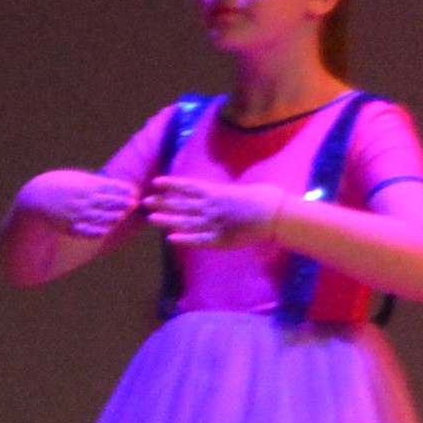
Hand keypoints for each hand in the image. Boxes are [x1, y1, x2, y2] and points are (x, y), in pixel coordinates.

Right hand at [34, 171, 141, 238]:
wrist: (34, 199)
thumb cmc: (59, 185)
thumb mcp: (76, 179)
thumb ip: (95, 183)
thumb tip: (117, 185)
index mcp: (83, 187)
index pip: (107, 188)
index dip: (120, 190)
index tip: (132, 191)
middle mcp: (81, 201)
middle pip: (105, 202)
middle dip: (120, 203)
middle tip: (134, 203)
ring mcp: (75, 215)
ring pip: (98, 218)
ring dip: (112, 217)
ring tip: (121, 216)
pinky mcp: (70, 228)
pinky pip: (85, 232)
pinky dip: (95, 232)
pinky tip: (105, 232)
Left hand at [142, 170, 284, 249]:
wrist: (277, 215)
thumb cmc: (267, 197)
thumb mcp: (245, 188)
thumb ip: (228, 192)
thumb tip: (222, 193)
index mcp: (217, 192)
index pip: (188, 187)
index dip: (171, 184)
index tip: (155, 182)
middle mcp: (211, 206)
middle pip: (182, 204)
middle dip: (162, 202)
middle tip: (144, 201)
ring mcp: (214, 223)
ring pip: (186, 221)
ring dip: (167, 220)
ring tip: (151, 218)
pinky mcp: (221, 239)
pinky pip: (199, 240)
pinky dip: (185, 239)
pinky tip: (171, 239)